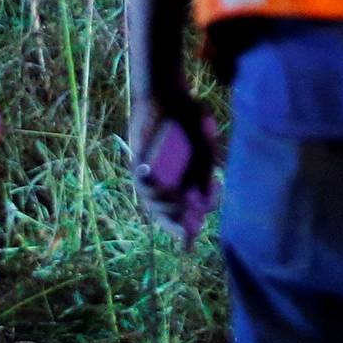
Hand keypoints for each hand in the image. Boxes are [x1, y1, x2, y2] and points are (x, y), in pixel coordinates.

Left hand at [129, 93, 218, 244]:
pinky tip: (168, 191)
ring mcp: (148, 173)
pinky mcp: (137, 161)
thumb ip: (205, 169)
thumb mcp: (203, 145)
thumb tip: (205, 198)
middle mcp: (160, 181)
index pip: (180, 213)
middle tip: (188, 230)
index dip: (185, 231)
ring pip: (152, 202)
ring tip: (181, 208)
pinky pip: (142, 183)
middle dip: (176, 225)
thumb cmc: (186, 119)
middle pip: (164, 214)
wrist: (168, 93)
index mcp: (178, 180)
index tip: (188, 249)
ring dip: (167, 209)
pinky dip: (154, 190)